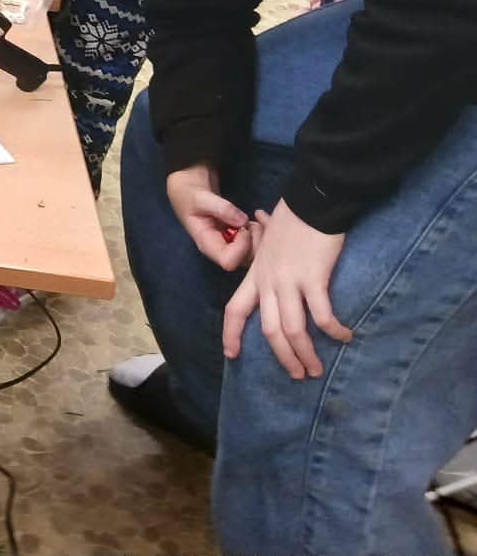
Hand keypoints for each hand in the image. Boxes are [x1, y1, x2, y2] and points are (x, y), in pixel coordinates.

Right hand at [165, 163, 254, 270]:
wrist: (188, 189)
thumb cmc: (189, 195)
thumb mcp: (200, 198)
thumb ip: (221, 209)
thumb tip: (242, 221)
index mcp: (207, 244)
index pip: (229, 261)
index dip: (241, 247)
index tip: (243, 227)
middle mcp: (221, 249)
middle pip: (246, 261)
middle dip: (256, 243)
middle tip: (254, 223)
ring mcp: (231, 246)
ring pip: (255, 254)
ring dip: (262, 236)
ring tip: (256, 218)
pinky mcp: (239, 239)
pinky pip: (257, 243)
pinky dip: (264, 230)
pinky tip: (259, 216)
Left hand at [222, 200, 351, 379]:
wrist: (311, 202)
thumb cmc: (292, 217)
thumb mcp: (268, 233)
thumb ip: (262, 239)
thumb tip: (257, 221)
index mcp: (256, 274)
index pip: (235, 308)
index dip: (231, 333)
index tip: (231, 354)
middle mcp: (268, 281)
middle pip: (268, 330)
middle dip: (282, 357)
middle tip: (297, 374)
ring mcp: (289, 281)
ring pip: (292, 330)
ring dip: (305, 354)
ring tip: (316, 369)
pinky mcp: (313, 279)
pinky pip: (322, 315)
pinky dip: (333, 330)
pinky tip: (344, 336)